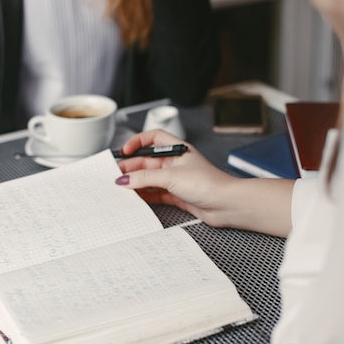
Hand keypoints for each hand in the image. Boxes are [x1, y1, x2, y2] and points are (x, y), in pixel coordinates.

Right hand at [116, 130, 294, 236]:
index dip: (137, 142)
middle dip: (131, 167)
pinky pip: (155, 194)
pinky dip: (144, 196)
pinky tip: (135, 199)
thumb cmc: (209, 184)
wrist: (228, 205)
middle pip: (147, 162)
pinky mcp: (177, 196)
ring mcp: (176, 180)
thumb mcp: (171, 176)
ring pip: (149, 179)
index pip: (153, 138)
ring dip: (136, 183)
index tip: (124, 150)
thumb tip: (125, 179)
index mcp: (177, 150)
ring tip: (121, 188)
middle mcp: (176, 163)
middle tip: (116, 175)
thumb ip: (145, 177)